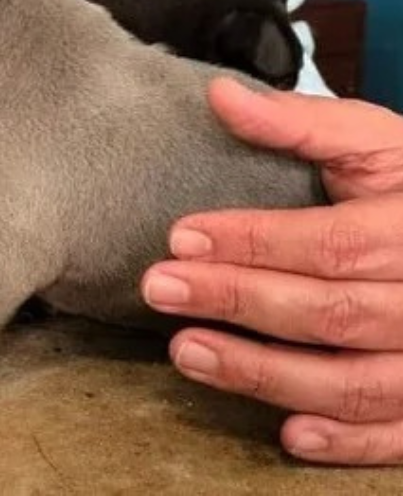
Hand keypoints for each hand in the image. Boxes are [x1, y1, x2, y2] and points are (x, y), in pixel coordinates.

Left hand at [141, 77, 402, 465]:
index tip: (181, 237)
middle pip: (334, 312)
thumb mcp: (378, 143)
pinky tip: (288, 433)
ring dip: (266, 374)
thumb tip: (221, 97)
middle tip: (159, 287)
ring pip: (357, 382)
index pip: (334, 243)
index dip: (255, 243)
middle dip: (239, 300)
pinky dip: (348, 443)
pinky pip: (399, 437)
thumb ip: (303, 125)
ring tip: (185, 350)